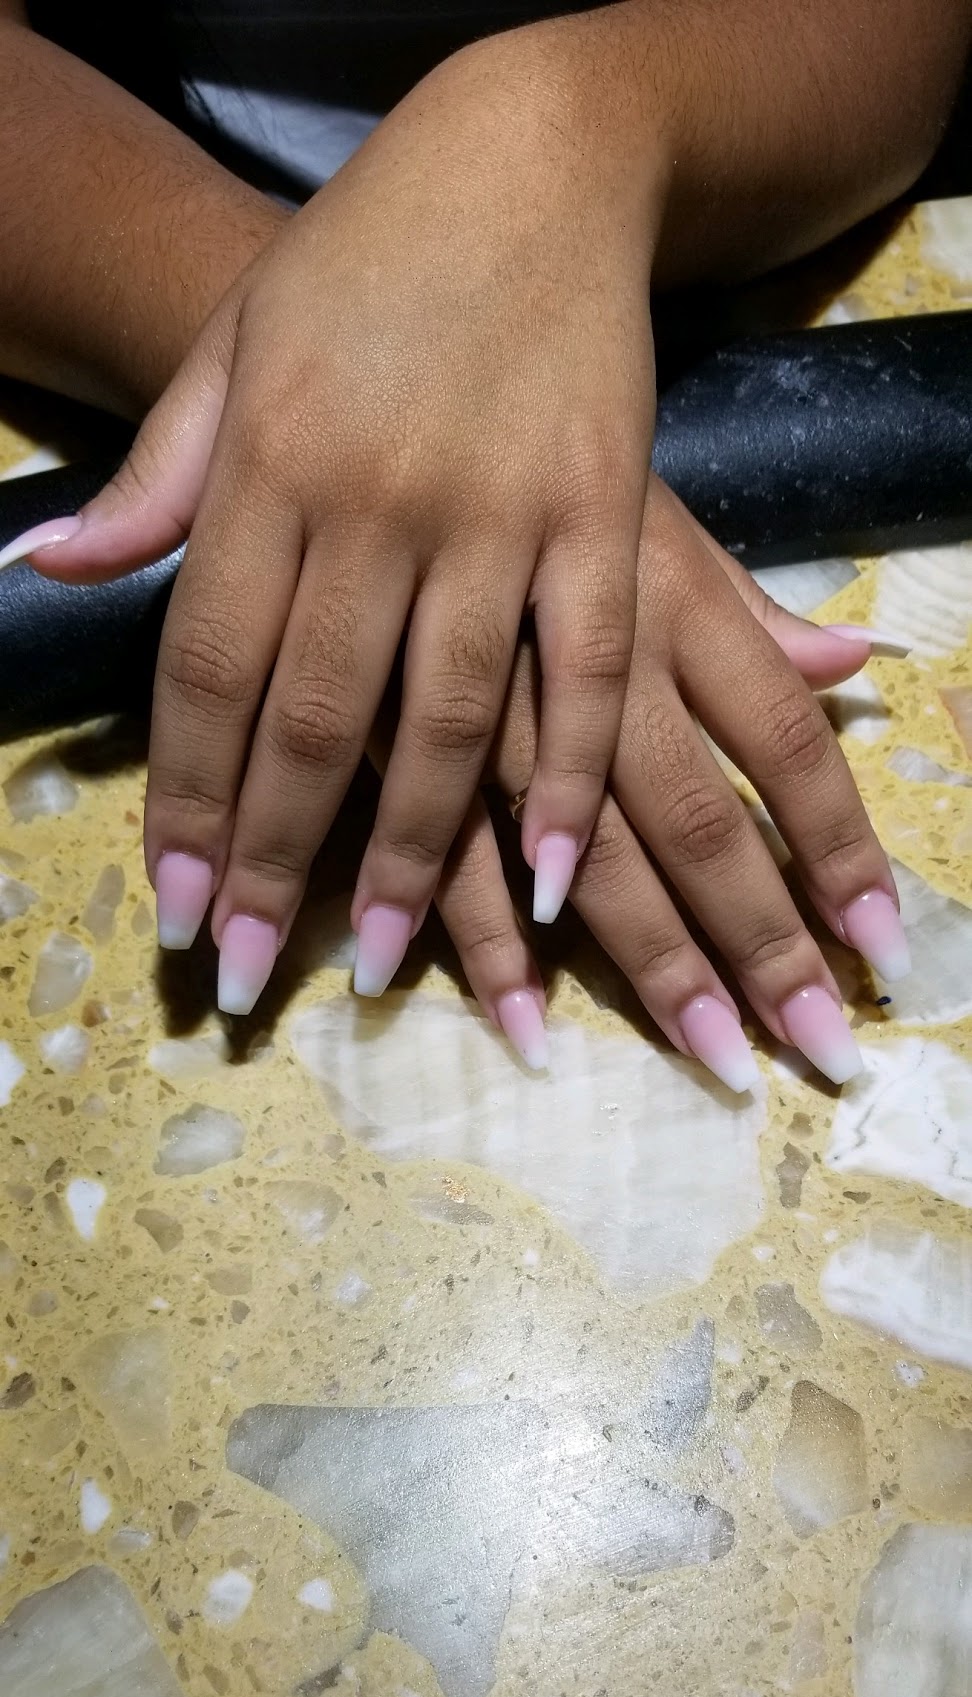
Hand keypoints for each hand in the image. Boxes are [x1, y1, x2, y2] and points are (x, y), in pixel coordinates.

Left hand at [24, 24, 661, 1009]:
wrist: (528, 157)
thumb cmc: (360, 263)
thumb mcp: (231, 348)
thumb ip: (157, 476)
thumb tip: (49, 565)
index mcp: (267, 462)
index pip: (208, 668)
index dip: (190, 801)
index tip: (182, 913)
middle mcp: (373, 498)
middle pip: (313, 717)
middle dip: (277, 860)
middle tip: (253, 974)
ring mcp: (497, 510)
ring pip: (446, 714)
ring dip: (411, 853)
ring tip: (373, 961)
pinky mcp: (603, 512)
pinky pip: (582, 668)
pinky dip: (567, 776)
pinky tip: (548, 876)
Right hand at [415, 479, 904, 1089]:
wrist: (366, 387)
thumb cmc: (519, 461)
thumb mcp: (647, 512)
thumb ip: (745, 608)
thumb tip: (854, 672)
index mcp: (667, 599)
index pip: (781, 740)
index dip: (839, 845)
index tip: (882, 947)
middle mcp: (597, 658)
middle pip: (700, 822)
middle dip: (765, 941)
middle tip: (825, 1047)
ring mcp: (495, 705)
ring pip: (589, 857)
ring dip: (655, 966)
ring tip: (718, 1064)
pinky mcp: (393, 732)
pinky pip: (453, 856)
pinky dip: (491, 944)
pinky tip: (530, 1026)